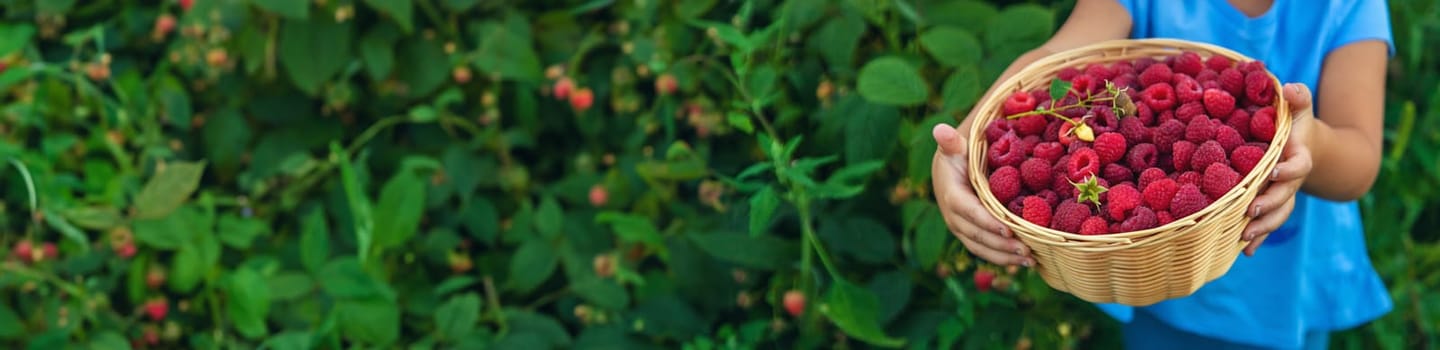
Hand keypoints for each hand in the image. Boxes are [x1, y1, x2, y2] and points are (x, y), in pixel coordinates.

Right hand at [930, 123, 1033, 266]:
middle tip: (1027, 250)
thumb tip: (940, 129)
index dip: (985, 221)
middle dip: (1001, 244)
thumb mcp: (955, 145)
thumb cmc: (959, 153)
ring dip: (1004, 256)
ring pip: (980, 247)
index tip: (1007, 228)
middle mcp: (952, 215)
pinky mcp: (969, 234)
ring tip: (1030, 260)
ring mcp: (960, 227)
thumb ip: (951, 141)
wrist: (950, 167)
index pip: (966, 210)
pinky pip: (984, 250)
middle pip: (975, 234)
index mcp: (950, 192)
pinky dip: (1002, 258)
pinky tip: (1023, 263)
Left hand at [1241, 83, 1315, 255]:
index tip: (1273, 171)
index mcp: (1298, 156)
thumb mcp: (1298, 108)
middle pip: (1285, 196)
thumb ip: (1298, 98)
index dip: (1288, 169)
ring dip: (1263, 227)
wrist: (1306, 147)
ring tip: (1244, 237)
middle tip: (1251, 211)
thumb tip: (1290, 88)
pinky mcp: (1273, 204)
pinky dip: (1258, 238)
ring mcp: (1283, 195)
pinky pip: (1268, 224)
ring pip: (1278, 214)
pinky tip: (1244, 252)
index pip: (1299, 165)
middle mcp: (1292, 180)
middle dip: (1269, 205)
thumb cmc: (1295, 124)